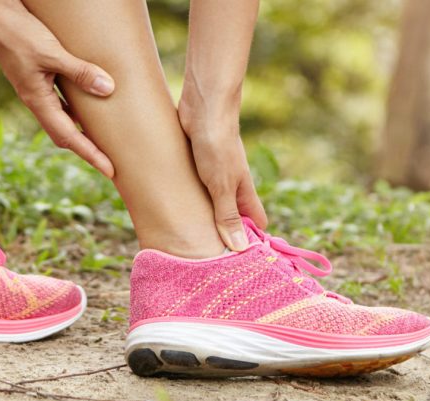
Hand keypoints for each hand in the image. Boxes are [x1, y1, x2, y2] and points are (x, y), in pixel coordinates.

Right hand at [0, 0, 114, 176]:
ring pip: (63, 118)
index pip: (69, 137)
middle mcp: (36, 99)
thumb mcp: (51, 53)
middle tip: (110, 162)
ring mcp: (36, 89)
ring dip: (82, 131)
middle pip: (65, 135)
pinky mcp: (37, 76)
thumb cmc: (17, 32)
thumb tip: (108, 89)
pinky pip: (61, 100)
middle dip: (87, 150)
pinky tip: (90, 104)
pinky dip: (77, 109)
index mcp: (37, 100)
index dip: (91, 155)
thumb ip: (80, 71)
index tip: (110, 171)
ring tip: (104, 139)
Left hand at [178, 92, 267, 250]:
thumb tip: (240, 248)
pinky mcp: (196, 164)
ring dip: (204, 219)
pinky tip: (174, 211)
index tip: (240, 263)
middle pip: (232, 216)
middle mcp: (231, 184)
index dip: (251, 241)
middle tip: (209, 260)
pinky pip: (195, 189)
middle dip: (224, 235)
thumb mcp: (221, 186)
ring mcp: (213, 174)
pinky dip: (189, 202)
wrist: (202, 107)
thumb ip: (227, 216)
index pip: (255, 222)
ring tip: (189, 242)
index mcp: (243, 191)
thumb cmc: (216, 145)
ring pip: (212, 203)